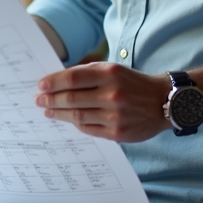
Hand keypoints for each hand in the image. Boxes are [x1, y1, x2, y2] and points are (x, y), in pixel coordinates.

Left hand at [35, 62, 170, 142]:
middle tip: (38, 100)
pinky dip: (76, 124)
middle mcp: (112, 94)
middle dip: (50, 100)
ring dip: (58, 113)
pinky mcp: (118, 133)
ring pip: (77, 115)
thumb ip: (88, 72)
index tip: (40, 86)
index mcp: (110, 74)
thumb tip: (59, 80)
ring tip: (48, 111)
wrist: (164, 102)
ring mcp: (115, 116)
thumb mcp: (114, 69)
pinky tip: (68, 119)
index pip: (73, 78)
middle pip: (71, 98)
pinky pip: (89, 129)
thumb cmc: (134, 83)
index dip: (53, 82)